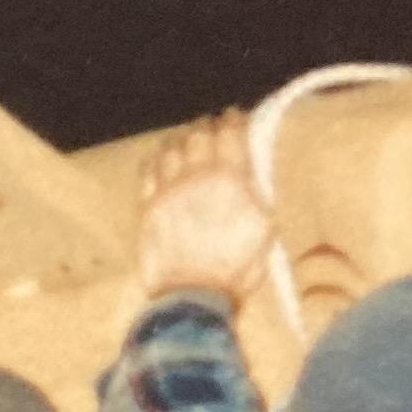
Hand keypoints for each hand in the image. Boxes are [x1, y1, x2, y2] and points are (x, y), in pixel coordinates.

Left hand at [132, 114, 275, 306]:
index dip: (233, 120)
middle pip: (199, 135)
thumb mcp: (263, 229)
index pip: (230, 134)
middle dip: (207, 126)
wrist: (195, 296)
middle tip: (211, 127)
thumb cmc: (236, 268)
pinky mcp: (148, 206)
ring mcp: (168, 190)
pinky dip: (156, 159)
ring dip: (181, 139)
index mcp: (231, 179)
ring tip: (186, 139)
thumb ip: (257, 194)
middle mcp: (197, 176)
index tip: (235, 116)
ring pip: (171, 148)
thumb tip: (252, 172)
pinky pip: (147, 171)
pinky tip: (160, 158)